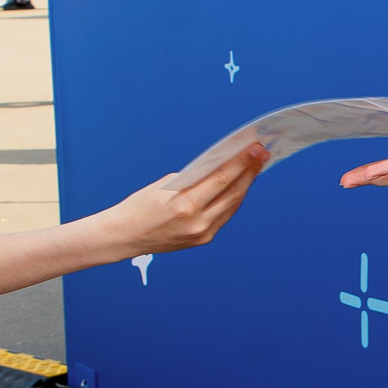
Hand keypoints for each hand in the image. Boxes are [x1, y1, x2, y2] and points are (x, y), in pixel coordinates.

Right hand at [108, 144, 268, 254]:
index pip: (222, 179)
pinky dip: (233, 199)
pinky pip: (225, 216)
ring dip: (246, 185)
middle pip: (233, 192)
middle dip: (250, 171)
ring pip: (233, 205)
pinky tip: (240, 185)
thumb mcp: (165, 185)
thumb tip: (222, 167)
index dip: (243, 162)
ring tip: (255, 167)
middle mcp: (197, 222)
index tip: (256, 148)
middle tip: (262, 154)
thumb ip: (195, 178)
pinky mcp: (204, 239)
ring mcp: (202, 234)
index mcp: (185, 205)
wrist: (125, 236)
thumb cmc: (140, 206)